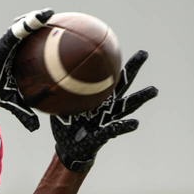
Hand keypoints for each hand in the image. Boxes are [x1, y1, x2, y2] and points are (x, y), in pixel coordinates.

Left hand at [51, 50, 157, 171]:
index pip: (106, 76)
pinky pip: (116, 129)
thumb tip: (39, 75)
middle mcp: (108, 105)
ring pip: (127, 106)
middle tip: (144, 53)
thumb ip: (54, 94)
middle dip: (133, 69)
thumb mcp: (57, 107)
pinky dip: (125, 126)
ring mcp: (109, 119)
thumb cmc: (66, 126)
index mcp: (98, 97)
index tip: (116, 45)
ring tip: (153, 90)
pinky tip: (136, 123)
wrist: (69, 149)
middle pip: (123, 84)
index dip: (111, 62)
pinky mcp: (105, 135)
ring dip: (140, 98)